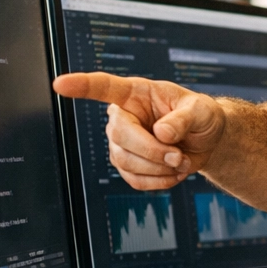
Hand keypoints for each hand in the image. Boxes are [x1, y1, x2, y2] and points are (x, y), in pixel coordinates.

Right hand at [53, 72, 225, 189]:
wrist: (206, 141)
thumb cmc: (201, 117)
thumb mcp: (201, 110)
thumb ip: (184, 118)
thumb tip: (161, 132)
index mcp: (136, 94)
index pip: (103, 87)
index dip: (82, 86)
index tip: (60, 85)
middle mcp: (123, 117)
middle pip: (119, 136)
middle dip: (153, 152)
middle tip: (180, 155)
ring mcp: (121, 143)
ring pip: (126, 162)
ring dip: (159, 169)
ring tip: (182, 162)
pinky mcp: (128, 165)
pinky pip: (134, 181)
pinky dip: (159, 182)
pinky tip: (174, 173)